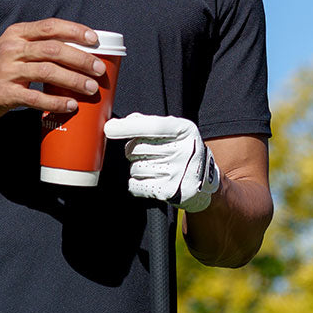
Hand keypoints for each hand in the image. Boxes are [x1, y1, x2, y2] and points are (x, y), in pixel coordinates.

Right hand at [0, 19, 105, 128]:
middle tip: (98, 68)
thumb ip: (38, 45)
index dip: (75, 31)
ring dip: (74, 80)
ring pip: (48, 72)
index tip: (94, 39)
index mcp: (17, 34)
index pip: (50, 26)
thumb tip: (78, 50)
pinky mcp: (4, 94)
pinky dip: (56, 102)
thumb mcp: (12, 47)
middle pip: (54, 49)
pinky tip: (70, 105)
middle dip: (81, 58)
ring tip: (90, 88)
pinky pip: (35, 98)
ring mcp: (7, 71)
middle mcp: (12, 49)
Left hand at [104, 114, 220, 211]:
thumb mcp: (176, 132)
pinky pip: (135, 184)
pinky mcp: (168, 191)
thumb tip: (124, 121)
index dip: (128, 127)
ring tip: (153, 167)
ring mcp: (176, 172)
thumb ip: (151, 123)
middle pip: (137, 148)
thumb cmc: (183, 151)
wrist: (203, 182)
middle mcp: (183, 150)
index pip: (153, 127)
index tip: (109, 128)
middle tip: (145, 152)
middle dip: (133, 150)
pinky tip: (150, 179)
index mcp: (185, 131)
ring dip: (137, 167)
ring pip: (134, 167)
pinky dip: (136, 183)